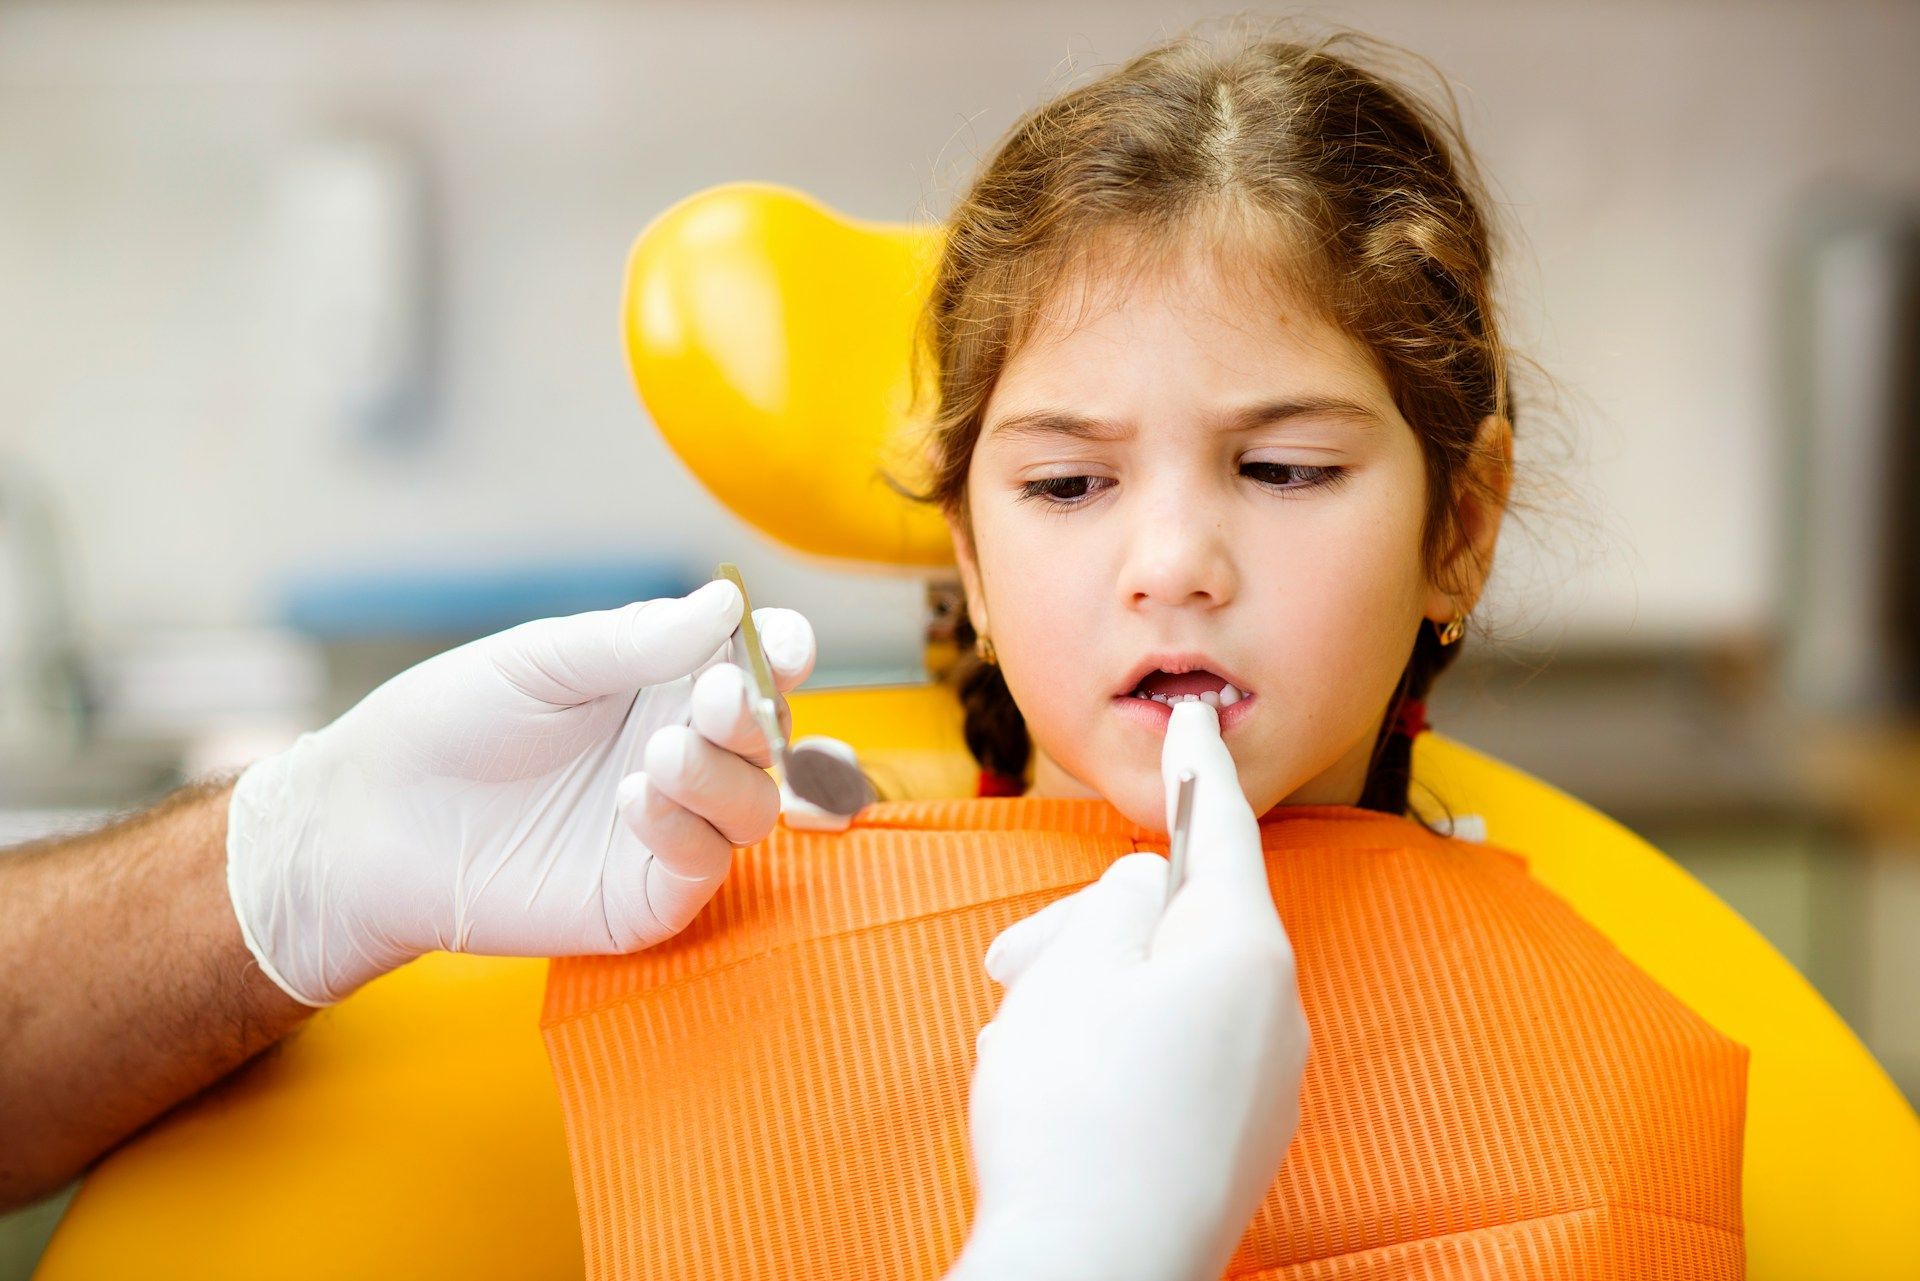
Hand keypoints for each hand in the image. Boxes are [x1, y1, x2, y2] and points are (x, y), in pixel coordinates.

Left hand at [225, 579, 813, 1004]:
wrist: (368, 822)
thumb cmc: (447, 726)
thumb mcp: (539, 662)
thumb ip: (634, 640)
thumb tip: (728, 601)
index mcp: (663, 684)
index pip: (755, 665)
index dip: (783, 652)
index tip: (784, 645)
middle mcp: (680, 752)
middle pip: (768, 736)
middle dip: (757, 714)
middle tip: (718, 696)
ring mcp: (669, 828)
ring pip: (754, 806)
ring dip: (724, 775)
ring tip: (661, 754)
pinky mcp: (644, 897)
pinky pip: (704, 868)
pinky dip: (686, 831)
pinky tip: (635, 799)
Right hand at [948, 701, 1309, 1280]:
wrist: (1088, 1278)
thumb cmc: (1075, 1117)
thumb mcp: (1075, 970)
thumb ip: (1116, 901)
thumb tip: (1146, 886)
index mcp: (1245, 953)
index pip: (1223, 831)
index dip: (1200, 767)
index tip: (1198, 717)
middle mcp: (1275, 1015)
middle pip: (1176, 923)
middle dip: (1090, 929)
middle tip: (1009, 966)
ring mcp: (1263, 1087)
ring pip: (1165, 991)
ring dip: (1090, 992)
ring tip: (1020, 1042)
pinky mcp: (1234, 1142)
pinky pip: (1174, 1054)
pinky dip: (1113, 1047)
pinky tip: (1058, 1086)